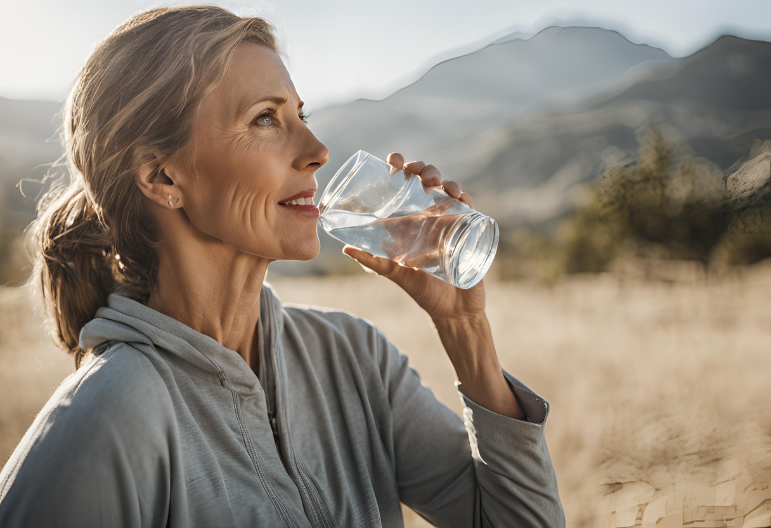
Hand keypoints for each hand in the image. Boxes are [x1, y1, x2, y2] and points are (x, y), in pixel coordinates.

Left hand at [342, 152, 486, 323]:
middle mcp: (431, 216)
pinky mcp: (469, 230)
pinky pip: (469, 207)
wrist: (454, 312)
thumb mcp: (396, 274)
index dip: (400, 166)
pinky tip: (458, 196)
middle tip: (415, 172)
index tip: (393, 161)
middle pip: (426, 180)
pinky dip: (464, 197)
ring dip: (442, 178)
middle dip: (421, 168)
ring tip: (435, 184)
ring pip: (447, 188)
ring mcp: (452, 221)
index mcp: (411, 219)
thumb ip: (374, 262)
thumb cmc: (424, 291)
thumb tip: (344, 248)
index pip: (405, 184)